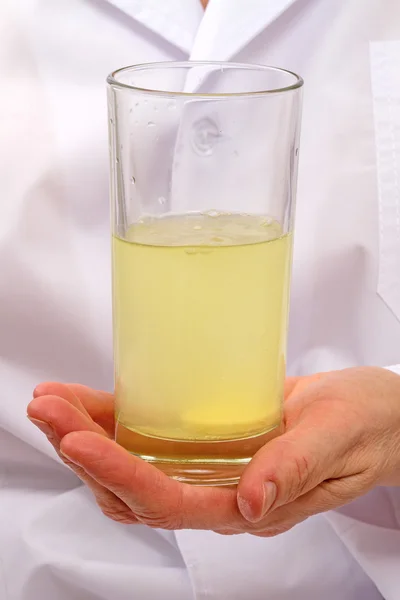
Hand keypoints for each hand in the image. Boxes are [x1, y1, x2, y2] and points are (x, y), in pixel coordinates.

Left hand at [27, 367, 399, 535]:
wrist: (370, 415)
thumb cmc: (363, 425)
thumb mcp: (338, 437)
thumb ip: (297, 468)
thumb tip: (250, 503)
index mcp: (252, 506)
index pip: (172, 503)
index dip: (121, 476)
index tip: (79, 441)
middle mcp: (221, 492)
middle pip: (136, 489)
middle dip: (84, 452)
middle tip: (46, 409)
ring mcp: (210, 468)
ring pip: (133, 467)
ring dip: (86, 437)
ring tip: (50, 402)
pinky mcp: (206, 439)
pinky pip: (151, 438)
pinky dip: (113, 419)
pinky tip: (87, 400)